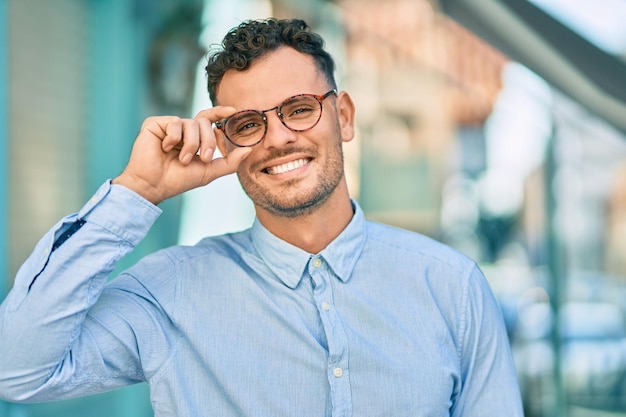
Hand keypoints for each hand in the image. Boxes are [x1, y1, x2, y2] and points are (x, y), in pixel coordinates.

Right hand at [112, 107, 251, 204]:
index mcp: (194, 138)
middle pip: (204, 122)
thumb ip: (229, 162)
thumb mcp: (209, 171)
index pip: (209, 120)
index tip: (233, 110)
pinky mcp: (155, 124)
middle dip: (208, 141)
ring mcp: (169, 126)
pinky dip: (174, 138)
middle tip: (204, 158)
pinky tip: (165, 148)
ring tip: (182, 159)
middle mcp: (182, 130)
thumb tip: (249, 150)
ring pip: (191, 123)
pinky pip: (174, 122)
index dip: (220, 112)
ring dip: (191, 144)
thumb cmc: (179, 180)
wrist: (154, 185)